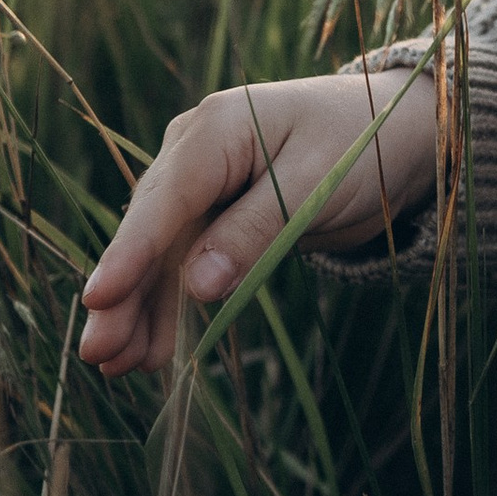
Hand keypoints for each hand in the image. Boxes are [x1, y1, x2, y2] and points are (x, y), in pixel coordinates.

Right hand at [79, 64, 439, 376]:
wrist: (397, 131)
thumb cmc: (363, 143)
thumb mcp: (317, 182)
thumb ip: (256, 229)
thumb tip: (196, 286)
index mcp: (218, 128)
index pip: (166, 198)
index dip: (131, 251)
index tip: (99, 298)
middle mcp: (196, 152)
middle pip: (151, 230)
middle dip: (122, 294)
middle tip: (98, 353)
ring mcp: (202, 184)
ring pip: (161, 254)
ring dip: (140, 309)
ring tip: (118, 367)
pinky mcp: (216, 214)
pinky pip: (185, 264)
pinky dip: (170, 304)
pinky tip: (152, 350)